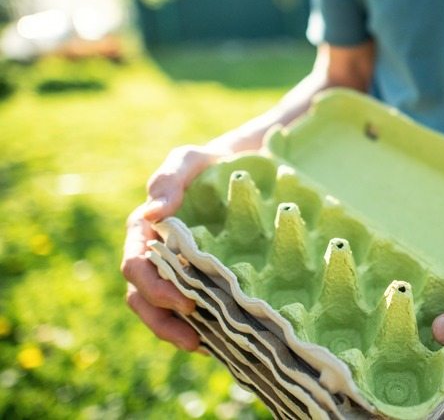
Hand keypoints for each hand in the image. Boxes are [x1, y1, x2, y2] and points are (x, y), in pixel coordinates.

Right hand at [121, 145, 225, 350]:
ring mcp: (176, 270)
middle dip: (163, 321)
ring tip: (203, 348)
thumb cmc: (209, 164)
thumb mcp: (191, 161)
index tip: (185, 302)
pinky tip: (219, 342)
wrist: (242, 169)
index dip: (154, 288)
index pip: (136, 265)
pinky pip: (189, 310)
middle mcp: (156, 254)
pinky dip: (199, 328)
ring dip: (175, 333)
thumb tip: (153, 211)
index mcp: (145, 230)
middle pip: (143, 296)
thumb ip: (170, 179)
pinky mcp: (199, 280)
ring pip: (161, 310)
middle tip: (194, 338)